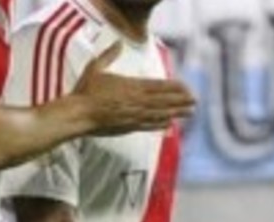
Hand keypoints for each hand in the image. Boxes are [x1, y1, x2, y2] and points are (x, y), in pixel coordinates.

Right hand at [73, 42, 195, 134]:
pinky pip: (148, 126)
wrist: (77, 115)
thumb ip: (109, 55)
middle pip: (164, 100)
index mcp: (131, 86)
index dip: (175, 87)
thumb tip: (118, 42)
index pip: (159, 86)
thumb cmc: (85, 91)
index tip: (187, 88)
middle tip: (195, 100)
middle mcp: (136, 101)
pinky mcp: (127, 127)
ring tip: (189, 112)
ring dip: (176, 112)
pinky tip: (168, 124)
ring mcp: (133, 115)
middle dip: (181, 100)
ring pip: (160, 113)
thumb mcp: (95, 68)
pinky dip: (159, 125)